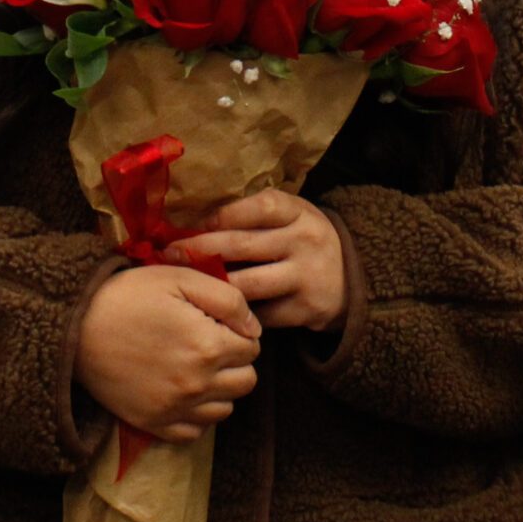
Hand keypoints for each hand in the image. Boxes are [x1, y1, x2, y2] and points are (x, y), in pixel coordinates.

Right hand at [76, 264, 261, 441]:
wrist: (74, 326)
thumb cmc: (129, 295)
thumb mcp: (181, 279)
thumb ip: (229, 300)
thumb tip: (254, 328)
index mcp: (208, 347)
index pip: (253, 348)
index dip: (238, 332)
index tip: (216, 323)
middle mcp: (197, 385)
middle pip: (246, 382)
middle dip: (235, 362)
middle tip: (208, 344)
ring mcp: (175, 409)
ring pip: (225, 409)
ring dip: (219, 389)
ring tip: (194, 366)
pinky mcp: (153, 424)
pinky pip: (195, 432)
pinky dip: (196, 415)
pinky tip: (181, 391)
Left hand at [166, 189, 347, 331]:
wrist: (354, 279)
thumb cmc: (304, 242)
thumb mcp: (293, 217)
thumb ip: (257, 215)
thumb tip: (196, 219)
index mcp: (300, 213)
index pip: (258, 207)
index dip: (220, 216)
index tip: (190, 225)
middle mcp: (305, 242)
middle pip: (243, 246)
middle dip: (200, 250)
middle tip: (169, 254)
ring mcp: (306, 277)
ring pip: (248, 284)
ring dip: (212, 285)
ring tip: (184, 284)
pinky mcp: (305, 309)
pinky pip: (260, 313)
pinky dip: (235, 312)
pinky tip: (213, 309)